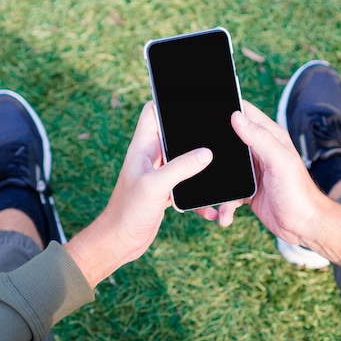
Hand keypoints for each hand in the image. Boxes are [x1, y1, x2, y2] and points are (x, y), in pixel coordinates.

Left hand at [65, 101, 212, 286]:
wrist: (119, 241)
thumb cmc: (128, 211)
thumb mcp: (155, 186)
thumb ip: (180, 167)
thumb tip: (206, 153)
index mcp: (143, 147)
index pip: (152, 112)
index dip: (166, 102)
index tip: (189, 99)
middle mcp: (150, 157)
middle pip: (173, 135)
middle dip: (193, 133)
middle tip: (216, 131)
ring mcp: (157, 174)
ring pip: (183, 160)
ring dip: (198, 166)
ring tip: (220, 166)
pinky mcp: (164, 191)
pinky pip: (185, 185)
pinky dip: (197, 194)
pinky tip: (209, 207)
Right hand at [194, 101, 326, 245]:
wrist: (304, 226)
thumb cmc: (299, 193)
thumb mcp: (280, 162)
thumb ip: (260, 138)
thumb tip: (236, 116)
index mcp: (269, 136)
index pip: (244, 112)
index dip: (227, 108)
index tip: (206, 111)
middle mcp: (258, 150)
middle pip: (227, 140)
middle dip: (212, 148)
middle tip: (198, 157)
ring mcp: (251, 170)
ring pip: (223, 168)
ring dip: (216, 182)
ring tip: (215, 196)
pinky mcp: (246, 189)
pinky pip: (227, 191)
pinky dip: (223, 203)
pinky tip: (225, 214)